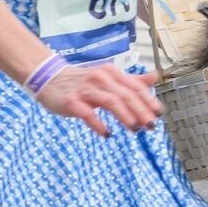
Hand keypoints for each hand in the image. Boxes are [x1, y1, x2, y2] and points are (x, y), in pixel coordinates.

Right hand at [37, 63, 162, 135]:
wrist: (48, 77)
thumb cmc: (82, 81)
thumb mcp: (108, 78)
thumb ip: (131, 80)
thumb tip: (155, 77)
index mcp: (111, 73)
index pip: (135, 87)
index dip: (149, 101)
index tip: (159, 115)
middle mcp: (100, 78)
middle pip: (126, 95)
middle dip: (141, 112)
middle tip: (151, 126)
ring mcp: (85, 90)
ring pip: (111, 102)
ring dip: (126, 117)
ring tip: (135, 129)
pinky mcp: (71, 101)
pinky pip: (88, 114)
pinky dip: (99, 124)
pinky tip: (107, 133)